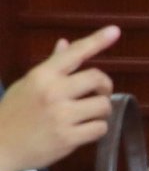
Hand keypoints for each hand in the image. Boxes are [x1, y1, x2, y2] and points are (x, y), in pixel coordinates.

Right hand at [0, 25, 119, 170]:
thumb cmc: (12, 114)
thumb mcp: (27, 85)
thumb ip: (51, 65)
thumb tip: (65, 43)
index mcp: (42, 76)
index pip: (74, 53)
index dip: (97, 41)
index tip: (114, 31)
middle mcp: (53, 93)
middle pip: (98, 78)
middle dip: (105, 86)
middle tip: (99, 94)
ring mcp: (61, 117)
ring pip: (103, 106)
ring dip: (101, 111)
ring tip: (88, 115)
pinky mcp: (67, 139)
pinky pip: (100, 128)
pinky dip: (97, 129)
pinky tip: (84, 130)